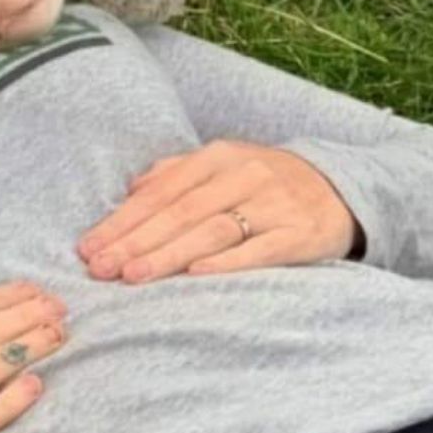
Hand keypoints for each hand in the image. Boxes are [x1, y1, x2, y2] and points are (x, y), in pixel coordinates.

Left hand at [78, 138, 356, 282]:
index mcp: (221, 156)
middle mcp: (246, 174)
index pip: (162, 191)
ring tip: (132, 275)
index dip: (123, 219)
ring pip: (213, 229)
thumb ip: (177, 174)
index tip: (88, 248)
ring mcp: (274, 204)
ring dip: (169, 254)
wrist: (343, 189)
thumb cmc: (269, 183)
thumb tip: (130, 189)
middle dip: (136, 240)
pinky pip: (259, 250)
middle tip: (99, 269)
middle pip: (182, 211)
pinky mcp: (299, 234)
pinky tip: (196, 276)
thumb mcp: (226, 166)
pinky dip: (227, 262)